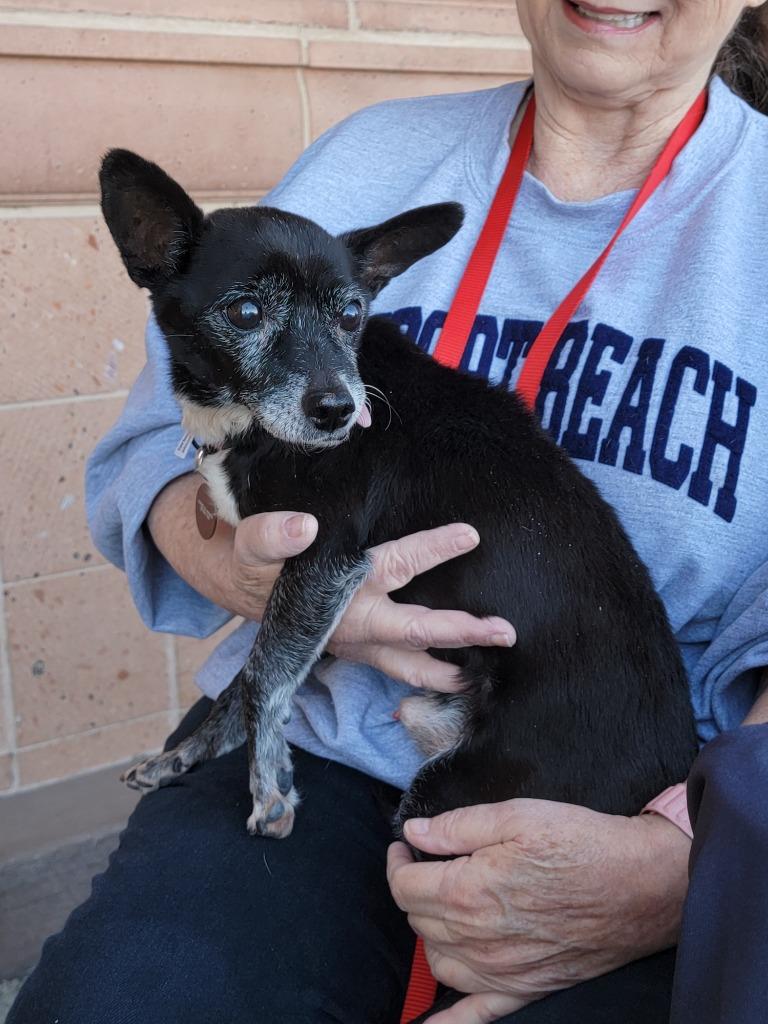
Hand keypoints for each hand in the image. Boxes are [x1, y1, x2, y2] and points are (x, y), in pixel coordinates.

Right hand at [150, 478, 514, 691]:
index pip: (395, 563)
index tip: (471, 534)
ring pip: (408, 662)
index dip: (432, 549)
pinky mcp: (360, 649)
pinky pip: (398, 668)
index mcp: (339, 588)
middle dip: (459, 631)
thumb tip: (304, 526)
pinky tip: (457, 677)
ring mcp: (359, 641)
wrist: (240, 589)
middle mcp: (354, 621)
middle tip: (504, 631)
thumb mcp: (251, 543)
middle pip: (415, 628)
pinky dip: (425, 675)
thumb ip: (271, 534)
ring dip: (446, 670)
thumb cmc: (256, 563)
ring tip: (483, 676)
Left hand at [387, 799, 690, 1022]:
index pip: (405, 886)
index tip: (405, 847)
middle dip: (415, 890)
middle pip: (418, 921)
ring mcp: (500, 971)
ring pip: (437, 962)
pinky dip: (446, 1022)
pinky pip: (474, 1017)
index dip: (398, 862)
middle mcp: (478, 937)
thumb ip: (457, 826)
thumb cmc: (581, 842)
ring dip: (430, 935)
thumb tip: (414, 833)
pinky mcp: (525, 988)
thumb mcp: (516, 814)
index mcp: (469, 890)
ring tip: (444, 909)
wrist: (641, 884)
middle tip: (429, 867)